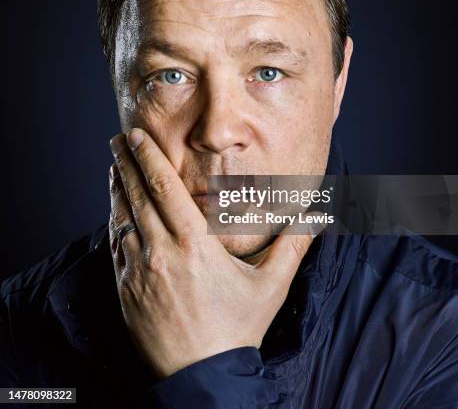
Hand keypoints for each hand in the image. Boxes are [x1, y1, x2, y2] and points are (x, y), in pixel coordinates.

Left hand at [108, 128, 316, 378]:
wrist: (202, 377)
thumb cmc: (238, 329)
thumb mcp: (272, 285)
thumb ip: (293, 245)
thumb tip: (318, 214)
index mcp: (194, 244)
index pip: (165, 189)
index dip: (149, 158)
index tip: (137, 136)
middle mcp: (161, 252)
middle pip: (139, 196)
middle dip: (127, 162)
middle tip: (119, 138)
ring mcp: (138, 272)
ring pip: (123, 218)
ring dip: (117, 188)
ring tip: (114, 165)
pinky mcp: (126, 290)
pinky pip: (115, 247)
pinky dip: (114, 221)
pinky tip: (115, 210)